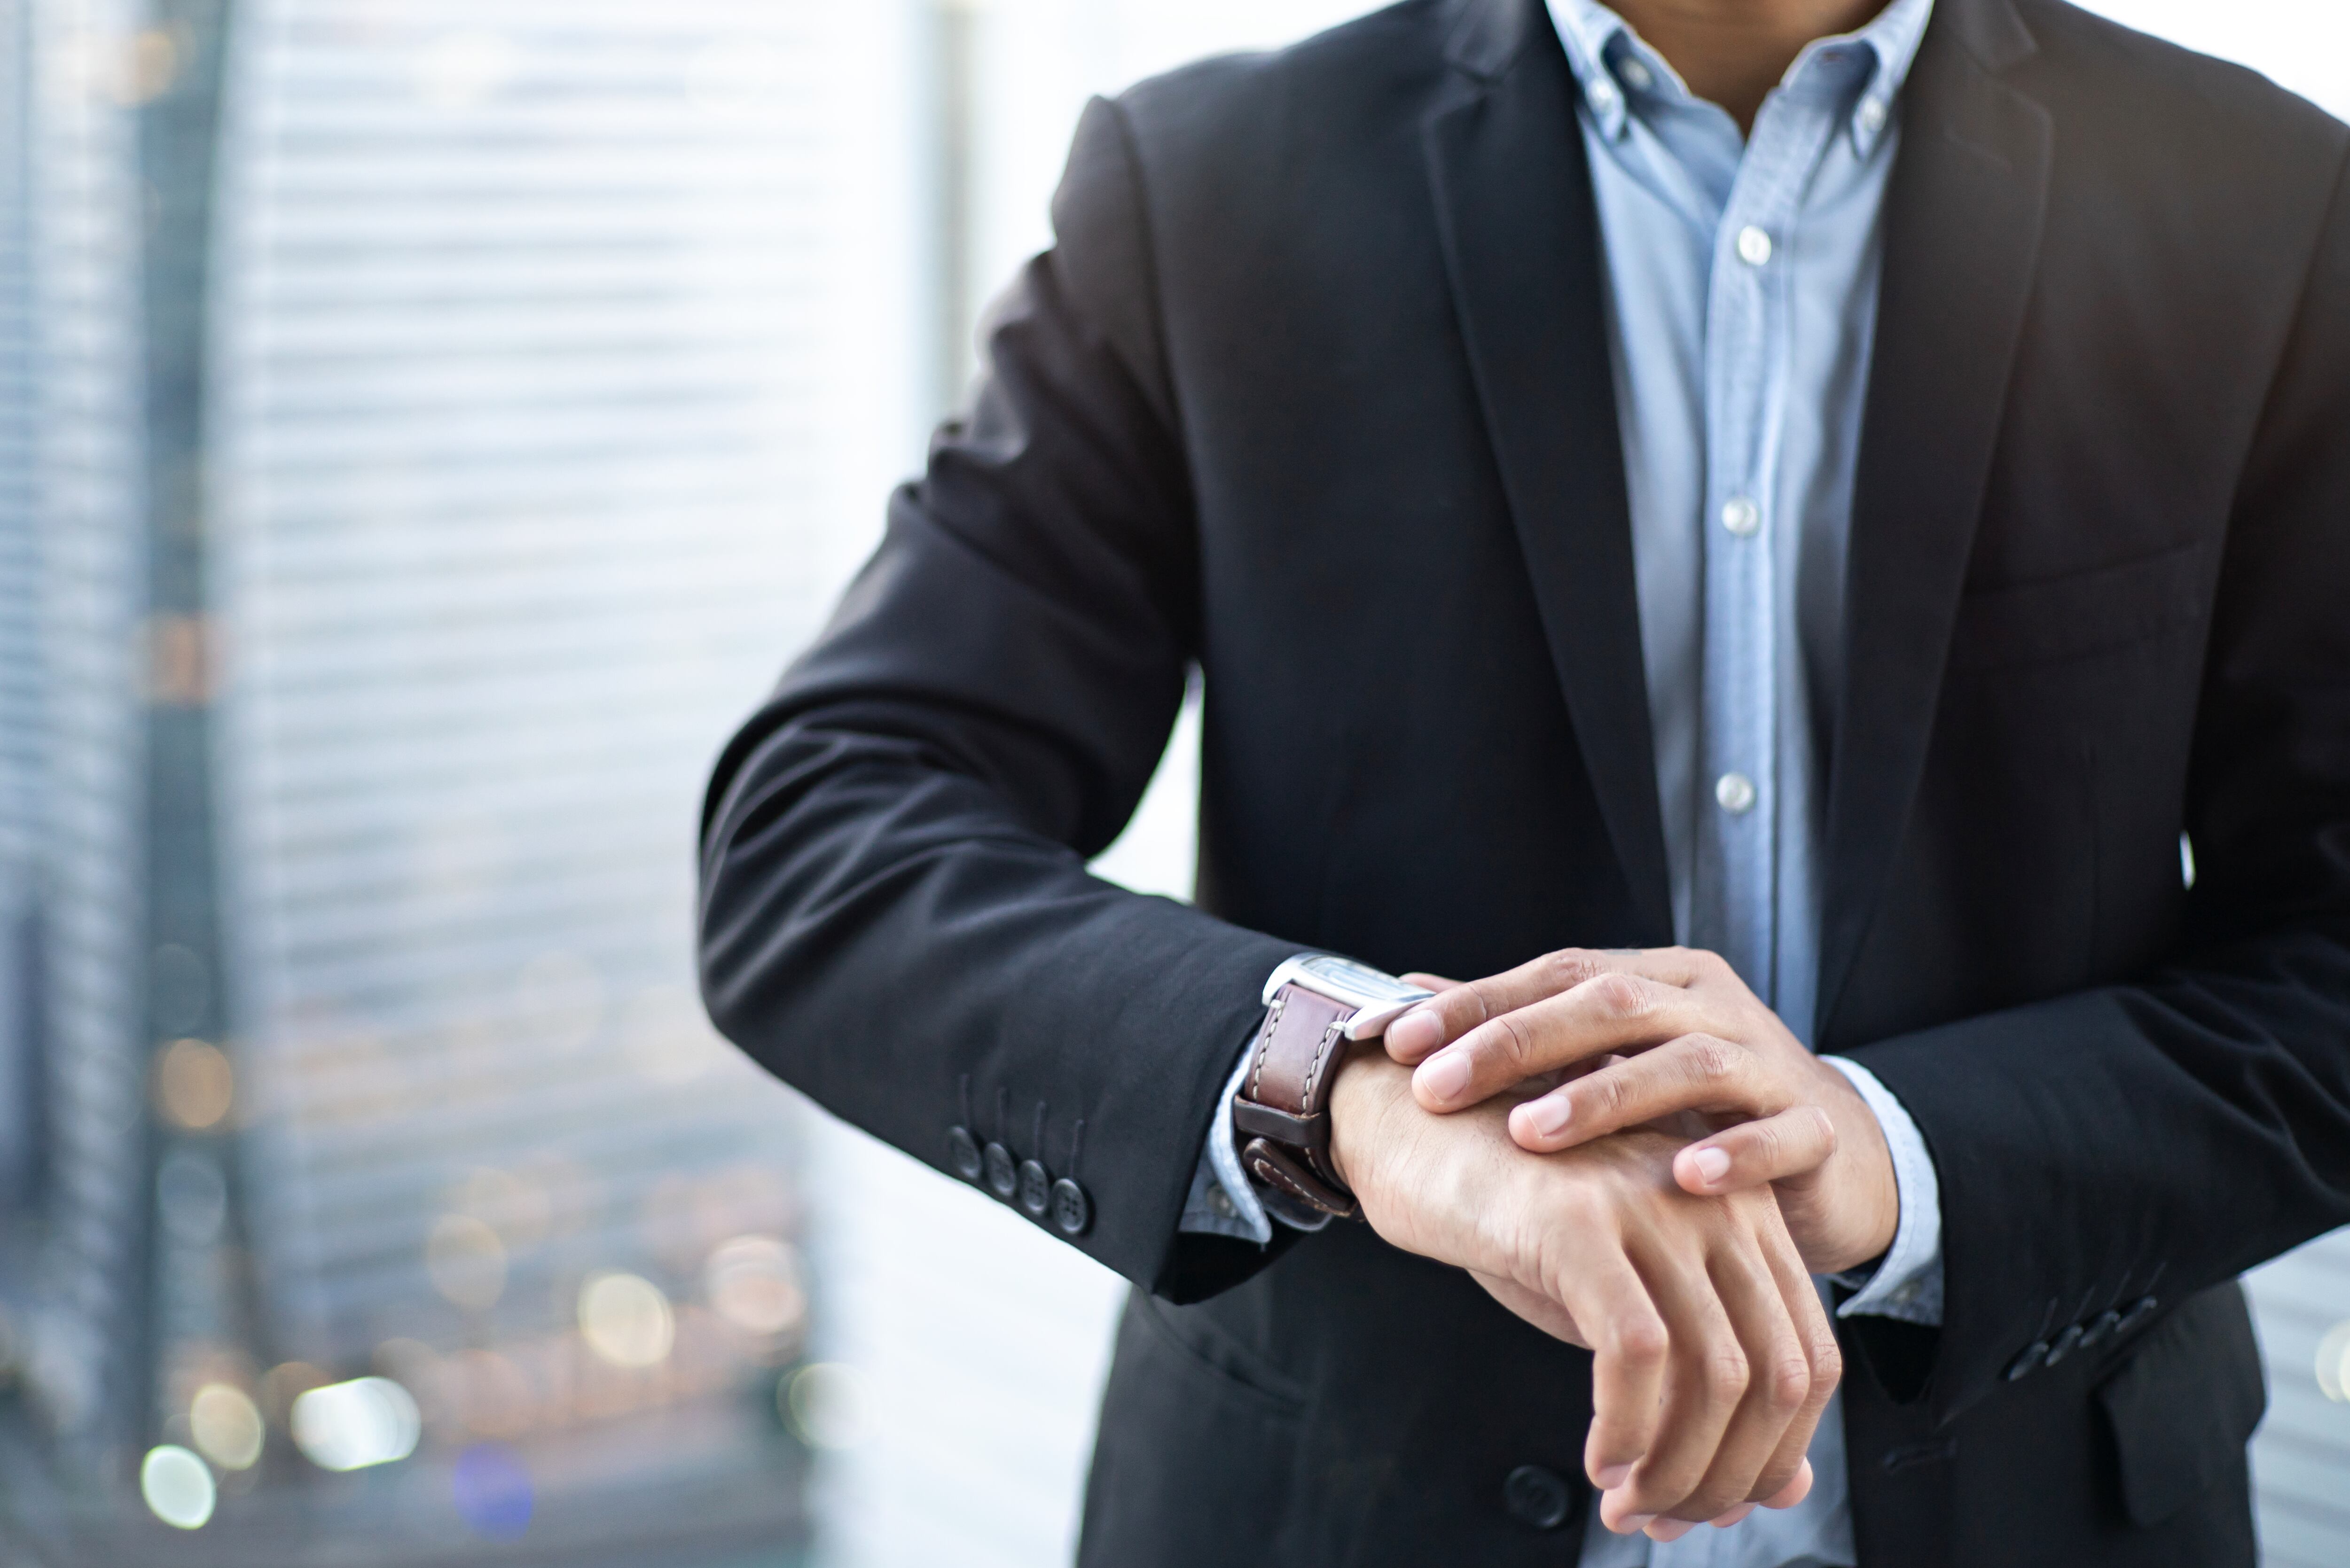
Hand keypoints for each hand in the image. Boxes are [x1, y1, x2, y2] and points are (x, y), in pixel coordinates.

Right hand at [1327, 1049, 1838, 1536]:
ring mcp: (1650, 1204)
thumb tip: (1791, 1490)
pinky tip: (1599, 1458)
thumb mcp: (1626, 1302)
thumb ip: (1706, 1381)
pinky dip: (1627, 1427)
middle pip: (1774, 1375)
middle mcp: (1716, 1200)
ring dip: (1676, 1468)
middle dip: (1728, 1476)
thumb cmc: (1517, 1220)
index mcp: (1744, 1214)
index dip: (1773, 1456)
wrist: (1412, 1128)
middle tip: (1663, 1518)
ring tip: (1626, 1501)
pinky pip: (1636, 1351)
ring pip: (1714, 1373)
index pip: (1809, 1360)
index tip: (1710, 1504)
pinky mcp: (1580, 1220)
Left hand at [1382, 950, 1896, 1273]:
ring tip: (1529, 1133)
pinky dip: (1735, 1153)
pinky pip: (1779, 1134)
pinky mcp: (1816, 1127)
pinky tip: (1686, 1177)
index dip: (1477, 1003)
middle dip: (1516, 1043)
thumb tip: (1405, 994)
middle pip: (1610, 1003)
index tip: (1398, 1041)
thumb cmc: (1693, 1110)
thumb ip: (1518, 1030)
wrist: (1831, 1157)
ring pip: (1687, 1061)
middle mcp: (1709, 1005)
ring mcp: (1768, 1062)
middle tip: (1439, 1085)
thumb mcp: (1606, 1061)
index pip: (1557, 972)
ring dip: (1604, 1095)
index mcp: (1656, 978)